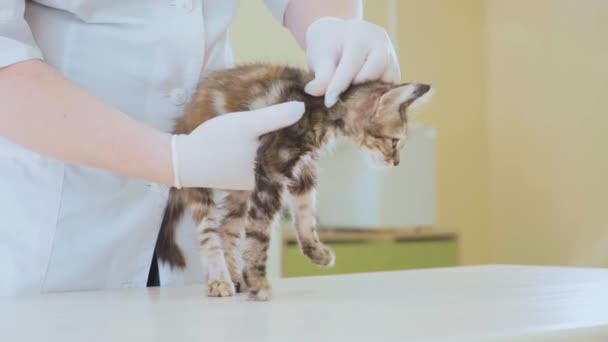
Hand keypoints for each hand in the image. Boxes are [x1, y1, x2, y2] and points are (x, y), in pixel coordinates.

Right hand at [172, 101, 304, 189]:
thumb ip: (276, 117)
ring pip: (277, 155)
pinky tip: (266, 130)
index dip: (307, 129)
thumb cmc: (216, 142)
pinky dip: (267, 145)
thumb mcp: (247, 124)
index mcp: (276, 169)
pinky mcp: (247, 176)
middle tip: (299, 108)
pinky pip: (265, 158)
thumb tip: (303, 108)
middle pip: (291, 152)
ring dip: (281, 139)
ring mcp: (259, 179)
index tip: (311, 109)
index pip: (302, 148)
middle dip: (295, 133)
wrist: (185, 162)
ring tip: (285, 115)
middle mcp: (271, 178)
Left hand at [304, 17, 400, 107]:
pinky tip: (363, 108)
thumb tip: (313, 91)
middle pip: (377, 69)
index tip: (329, 102)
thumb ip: (320, 75)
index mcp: (360, 35)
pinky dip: (378, 99)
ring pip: (388, 81)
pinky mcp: (395, 71)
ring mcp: (392, 56)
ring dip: (371, 96)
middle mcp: (380, 44)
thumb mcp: (319, 57)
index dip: (340, 84)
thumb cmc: (328, 47)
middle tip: (343, 104)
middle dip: (360, 89)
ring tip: (353, 108)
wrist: (338, 38)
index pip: (352, 63)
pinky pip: (390, 88)